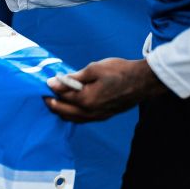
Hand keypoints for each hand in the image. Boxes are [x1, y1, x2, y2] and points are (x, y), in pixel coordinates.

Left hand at [42, 58, 168, 122]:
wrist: (143, 81)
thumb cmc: (120, 71)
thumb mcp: (94, 69)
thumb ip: (72, 78)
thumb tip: (54, 82)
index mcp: (86, 100)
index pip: (61, 97)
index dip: (51, 89)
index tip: (45, 83)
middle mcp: (90, 112)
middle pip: (63, 112)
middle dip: (52, 103)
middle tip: (46, 94)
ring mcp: (98, 116)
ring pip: (72, 119)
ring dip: (62, 111)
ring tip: (56, 100)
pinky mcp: (104, 116)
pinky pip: (82, 119)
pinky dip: (73, 115)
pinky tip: (71, 107)